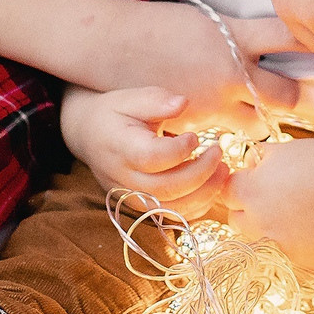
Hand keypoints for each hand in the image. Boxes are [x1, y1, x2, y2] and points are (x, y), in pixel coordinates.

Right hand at [59, 86, 227, 206]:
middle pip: (165, 188)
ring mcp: (132, 197)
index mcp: (120, 148)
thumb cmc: (114, 114)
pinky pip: (172, 215)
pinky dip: (197, 206)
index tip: (195, 136)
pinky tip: (212, 185)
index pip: (151, 158)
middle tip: (219, 153)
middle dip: (200, 174)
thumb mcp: (130, 98)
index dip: (178, 151)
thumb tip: (182, 103)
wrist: (90, 137)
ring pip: (171, 208)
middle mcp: (123, 178)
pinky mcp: (142, 207)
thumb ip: (156, 100)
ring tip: (223, 171)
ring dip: (204, 193)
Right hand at [116, 3, 303, 133]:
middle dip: (294, 97)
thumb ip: (241, 32)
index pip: (289, 38)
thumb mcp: (208, 19)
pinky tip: (230, 134)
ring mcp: (214, 105)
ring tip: (263, 120)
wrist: (113, 46)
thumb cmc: (159, 25)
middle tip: (298, 95)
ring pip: (257, 126)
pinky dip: (229, 139)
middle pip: (286, 95)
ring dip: (262, 123)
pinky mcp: (195, 126)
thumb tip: (272, 35)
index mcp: (235, 38)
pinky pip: (225, 140)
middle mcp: (230, 74)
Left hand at [224, 137, 313, 274]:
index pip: (227, 194)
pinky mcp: (306, 264)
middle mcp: (260, 225)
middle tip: (272, 200)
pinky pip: (294, 258)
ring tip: (297, 215)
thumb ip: (256, 159)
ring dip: (272, 231)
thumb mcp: (281, 150)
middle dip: (248, 211)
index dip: (240, 185)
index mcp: (250, 194)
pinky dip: (302, 246)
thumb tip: (248, 166)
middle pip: (237, 222)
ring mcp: (283, 248)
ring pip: (264, 243)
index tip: (254, 181)